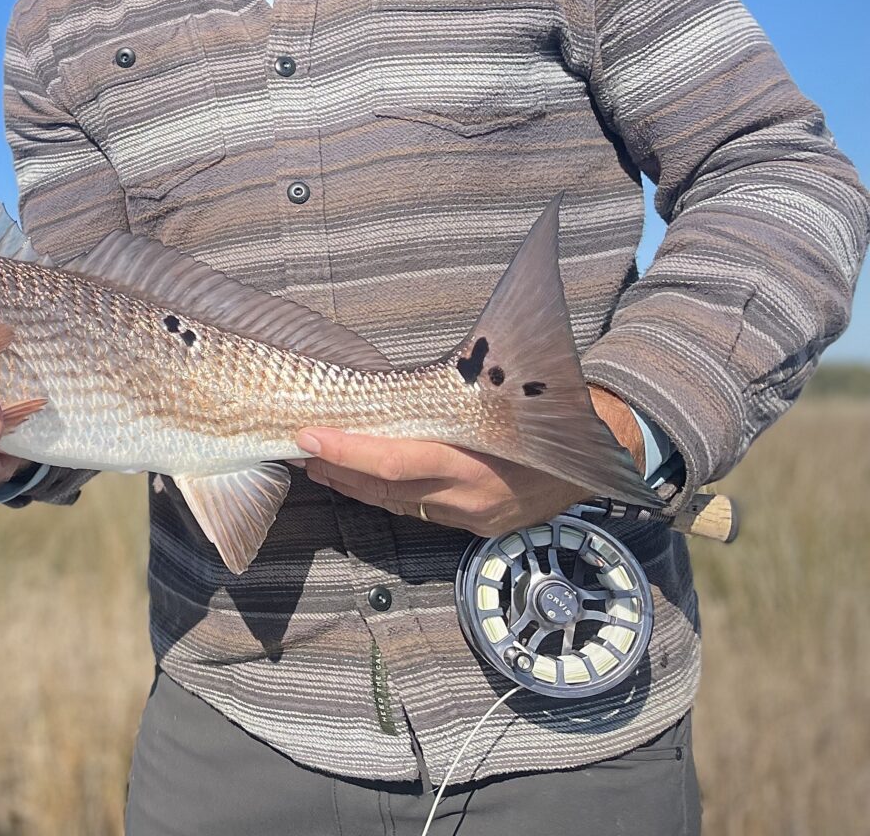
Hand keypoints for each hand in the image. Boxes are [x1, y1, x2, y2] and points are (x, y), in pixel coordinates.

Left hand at [294, 385, 644, 537]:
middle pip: (387, 489)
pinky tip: (365, 479)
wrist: (605, 448)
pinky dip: (389, 494)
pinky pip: (423, 510)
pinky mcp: (480, 527)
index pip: (394, 461)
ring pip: (399, 503)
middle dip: (339, 471)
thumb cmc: (547, 403)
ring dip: (357, 484)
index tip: (309, 438)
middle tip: (301, 449)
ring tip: (321, 464)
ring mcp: (475, 515)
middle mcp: (470, 495)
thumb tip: (388, 378)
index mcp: (474, 460)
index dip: (347, 452)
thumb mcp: (500, 389)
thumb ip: (449, 391)